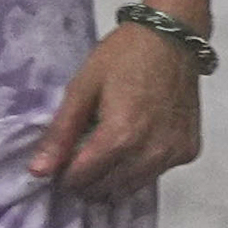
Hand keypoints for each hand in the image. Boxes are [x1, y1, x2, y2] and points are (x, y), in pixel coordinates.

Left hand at [31, 19, 203, 204]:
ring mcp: (174, 154)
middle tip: (77, 160)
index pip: (83, 179)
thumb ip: (61, 133)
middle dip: (87, 182)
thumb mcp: (82, 88)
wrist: (173, 38)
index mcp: (121, 136)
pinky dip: (138, 170)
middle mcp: (151, 152)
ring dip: (111, 181)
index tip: (59, 164)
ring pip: (132, 188)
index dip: (65, 176)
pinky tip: (130, 147)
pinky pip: (155, 174)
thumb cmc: (121, 57)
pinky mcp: (189, 151)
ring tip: (101, 155)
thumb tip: (38, 172)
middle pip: (108, 189)